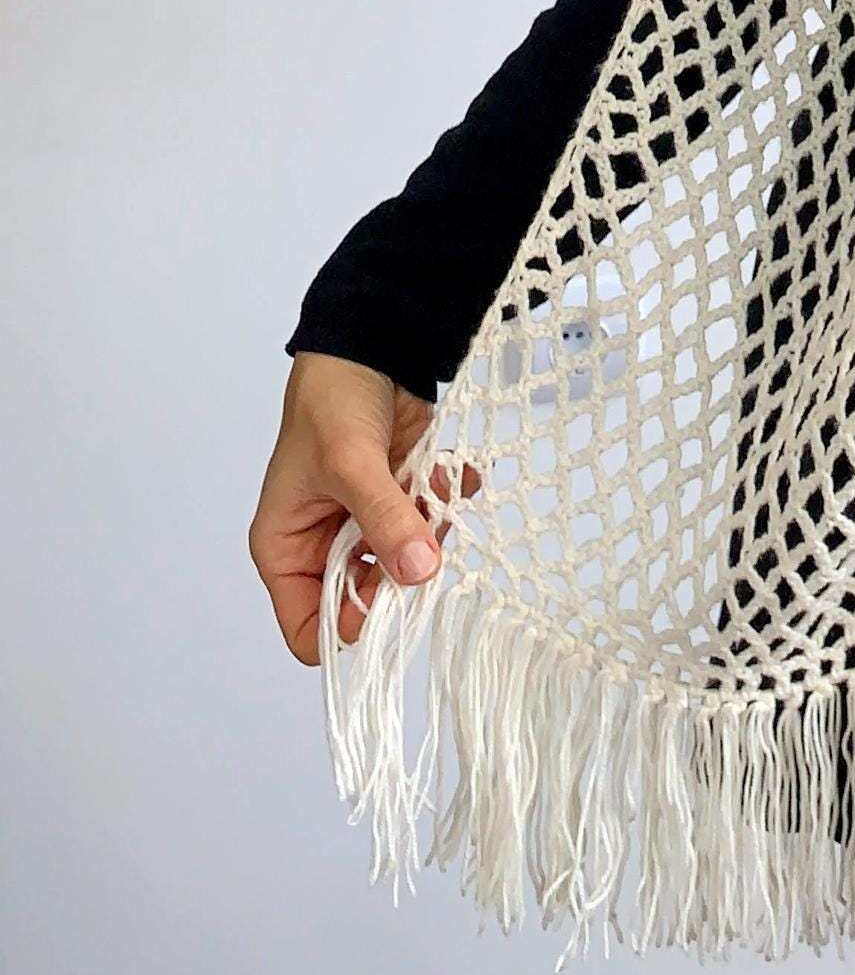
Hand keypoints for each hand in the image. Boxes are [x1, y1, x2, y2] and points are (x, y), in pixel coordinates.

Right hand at [248, 352, 480, 665]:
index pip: (310, 628)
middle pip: (367, 599)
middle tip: (423, 536)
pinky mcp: (401, 499)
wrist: (369, 345)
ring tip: (432, 490)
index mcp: (285, 548)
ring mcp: (365, 522)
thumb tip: (418, 572)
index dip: (349, 625)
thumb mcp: (351, 464)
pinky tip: (449, 471)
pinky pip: (433, 523)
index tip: (389, 597)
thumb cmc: (330, 401)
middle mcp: (322, 544)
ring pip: (406, 563)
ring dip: (430, 529)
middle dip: (401, 569)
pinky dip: (446, 500)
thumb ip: (385, 519)